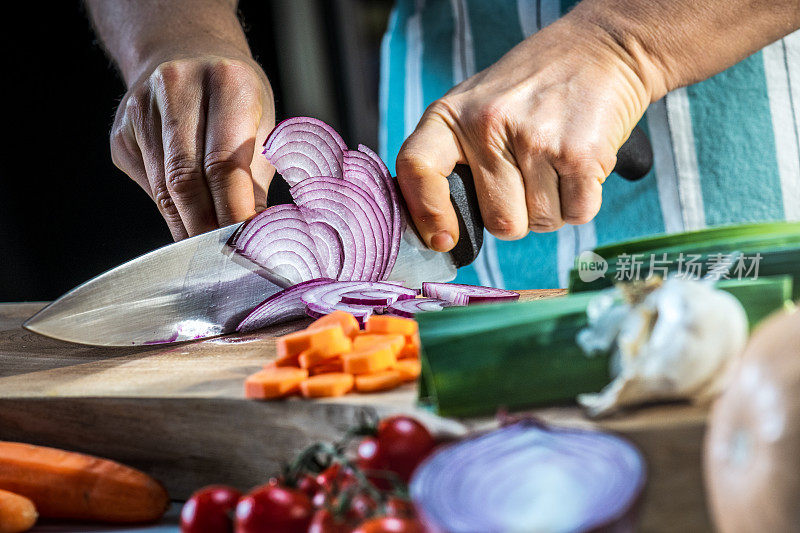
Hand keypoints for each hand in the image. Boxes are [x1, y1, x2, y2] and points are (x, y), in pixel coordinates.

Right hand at [111, 55, 274, 239]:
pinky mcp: (122, 132)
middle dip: (205, 228)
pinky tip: (187, 220)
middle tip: (224, 259)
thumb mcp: (263, 123)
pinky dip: (170, 210)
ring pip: (162, 187)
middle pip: (186, 178)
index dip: (232, 212)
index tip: (244, 245)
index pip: (224, 163)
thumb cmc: (236, 96)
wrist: (186, 51)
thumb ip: (256, 179)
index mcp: (227, 81)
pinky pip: (147, 185)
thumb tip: (255, 234)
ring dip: (186, 226)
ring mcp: (141, 108)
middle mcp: (178, 86)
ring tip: (208, 251)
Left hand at [395, 16, 652, 251]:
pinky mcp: (581, 153)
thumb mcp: (476, 106)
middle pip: (499, 222)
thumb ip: (454, 157)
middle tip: (530, 174)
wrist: (600, 48)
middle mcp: (488, 125)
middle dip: (519, 214)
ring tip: (555, 161)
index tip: (444, 240)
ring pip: (540, 222)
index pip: (417, 168)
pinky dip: (582, 201)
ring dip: (553, 207)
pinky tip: (578, 164)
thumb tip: (440, 231)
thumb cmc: (532, 89)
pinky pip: (576, 214)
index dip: (426, 212)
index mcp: (451, 115)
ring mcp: (535, 139)